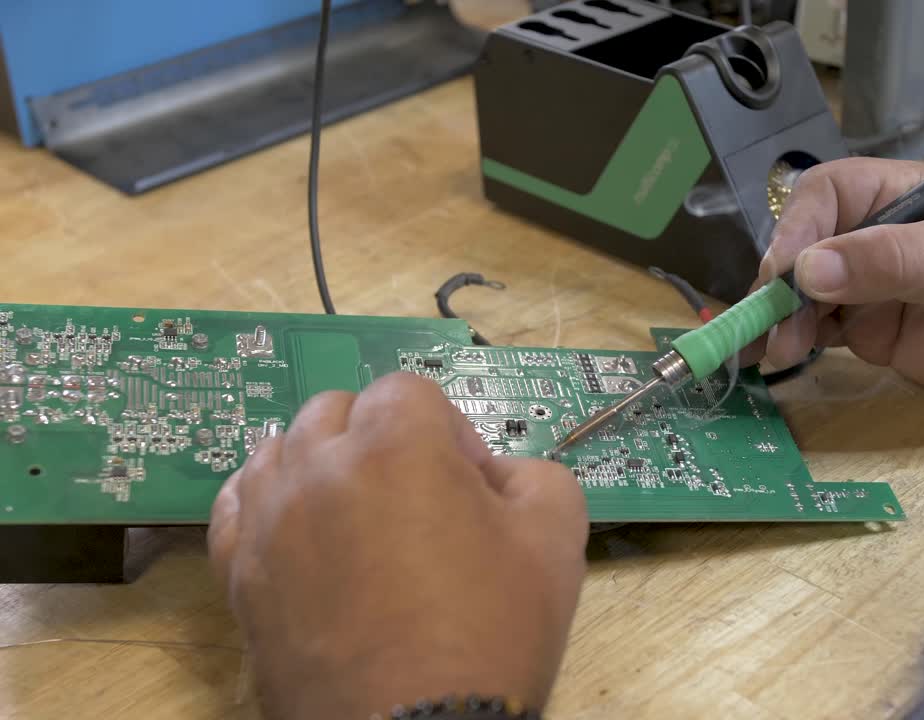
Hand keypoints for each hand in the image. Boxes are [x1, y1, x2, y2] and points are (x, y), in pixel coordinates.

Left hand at [208, 373, 587, 718]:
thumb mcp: (557, 539)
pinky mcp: (241, 572)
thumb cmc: (490, 636)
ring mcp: (270, 520)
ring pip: (282, 447)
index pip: (411, 392)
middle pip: (339, 410)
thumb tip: (494, 477)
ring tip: (359, 513)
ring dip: (322, 462)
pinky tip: (300, 524)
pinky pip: (238, 503)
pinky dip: (268, 500)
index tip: (471, 485)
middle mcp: (320, 467)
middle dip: (381, 438)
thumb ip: (534, 474)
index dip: (448, 431)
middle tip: (420, 499)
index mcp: (398, 446)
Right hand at [747, 157, 923, 401]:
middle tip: (768, 326)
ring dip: (782, 320)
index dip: (796, 231)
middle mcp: (876, 236)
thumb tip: (808, 269)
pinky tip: (782, 358)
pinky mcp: (876, 332)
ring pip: (806, 295)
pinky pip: (823, 332)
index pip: (824, 198)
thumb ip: (887, 261)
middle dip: (780, 285)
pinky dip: (798, 343)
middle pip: (804, 248)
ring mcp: (873, 286)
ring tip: (774, 352)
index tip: (783, 274)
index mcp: (896, 194)